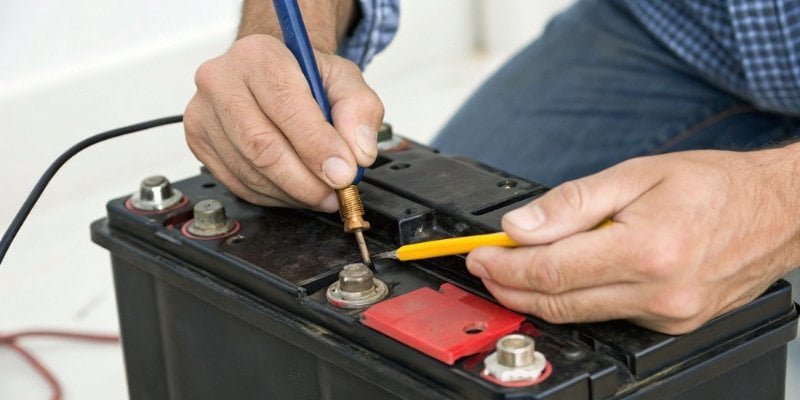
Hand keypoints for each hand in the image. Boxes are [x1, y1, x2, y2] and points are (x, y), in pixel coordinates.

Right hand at [183, 34, 383, 210]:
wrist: (270, 75)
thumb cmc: (303, 76)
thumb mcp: (344, 78)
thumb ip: (360, 109)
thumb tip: (359, 153)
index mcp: (257, 55)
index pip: (286, 106)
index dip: (317, 147)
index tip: (344, 173)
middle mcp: (220, 80)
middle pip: (261, 146)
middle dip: (305, 180)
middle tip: (335, 193)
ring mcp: (203, 113)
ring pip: (250, 172)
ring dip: (292, 193)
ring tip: (321, 193)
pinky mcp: (199, 143)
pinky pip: (238, 184)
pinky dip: (274, 196)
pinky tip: (295, 189)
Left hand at [467, 147, 799, 333]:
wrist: (778, 210)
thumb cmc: (715, 186)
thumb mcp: (636, 175)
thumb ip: (573, 202)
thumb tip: (521, 226)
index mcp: (647, 251)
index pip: (552, 270)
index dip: (505, 266)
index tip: (479, 254)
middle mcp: (659, 293)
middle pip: (558, 302)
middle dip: (510, 286)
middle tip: (484, 267)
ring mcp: (668, 315)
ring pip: (581, 314)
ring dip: (539, 294)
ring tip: (515, 268)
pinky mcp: (674, 322)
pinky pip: (610, 315)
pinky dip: (578, 298)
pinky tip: (568, 275)